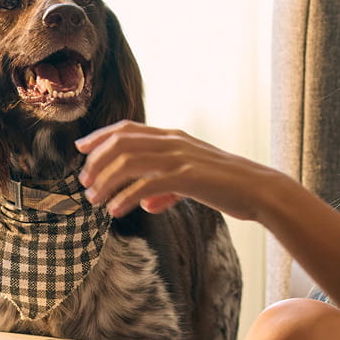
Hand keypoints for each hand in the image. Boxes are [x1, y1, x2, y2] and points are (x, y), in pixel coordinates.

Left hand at [75, 120, 281, 219]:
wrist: (258, 190)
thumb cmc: (226, 186)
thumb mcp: (193, 183)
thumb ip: (167, 189)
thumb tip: (145, 204)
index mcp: (174, 137)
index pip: (129, 128)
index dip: (101, 136)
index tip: (81, 149)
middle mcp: (174, 142)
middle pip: (122, 142)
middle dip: (97, 161)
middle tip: (84, 183)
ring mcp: (180, 158)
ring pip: (129, 161)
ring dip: (106, 180)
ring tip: (95, 200)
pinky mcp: (187, 177)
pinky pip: (147, 185)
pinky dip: (126, 198)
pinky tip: (116, 211)